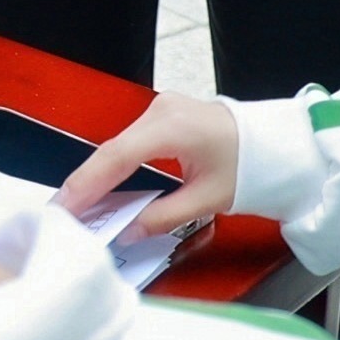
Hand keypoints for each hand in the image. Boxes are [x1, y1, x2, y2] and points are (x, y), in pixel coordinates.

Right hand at [57, 96, 238, 238]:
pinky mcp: (162, 114)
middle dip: (85, 182)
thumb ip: (163, 217)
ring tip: (77, 202)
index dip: (88, 184)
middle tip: (63, 210)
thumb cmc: (251, 165)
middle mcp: (162, 110)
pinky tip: (101, 184)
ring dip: (97, 174)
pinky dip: (113, 164)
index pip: (117, 157)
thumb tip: (128, 232)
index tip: (67, 206)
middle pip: (111, 149)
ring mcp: (161, 108)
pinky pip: (128, 140)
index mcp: (173, 128)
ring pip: (117, 144)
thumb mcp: (208, 199)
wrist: (276, 142)